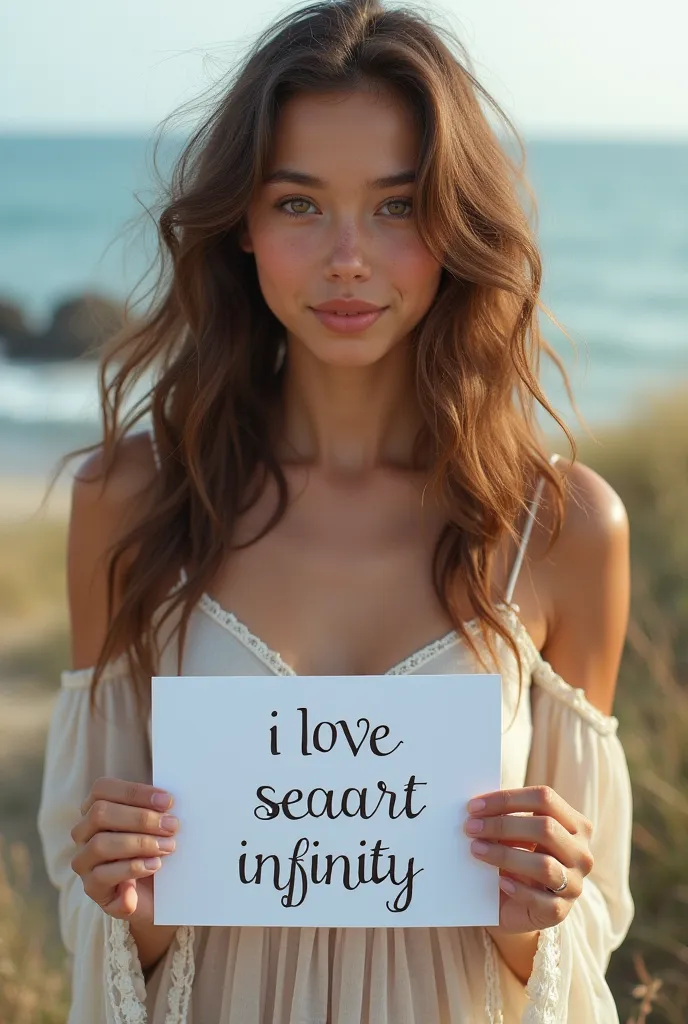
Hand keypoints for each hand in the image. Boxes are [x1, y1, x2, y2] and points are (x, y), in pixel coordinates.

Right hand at [71, 777, 177, 922]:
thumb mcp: (154, 824)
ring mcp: (84, 862)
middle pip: (100, 814)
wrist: (156, 892)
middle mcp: (83, 833)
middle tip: (172, 826)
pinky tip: (153, 866)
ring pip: (100, 844)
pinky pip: (103, 876)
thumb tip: (166, 801)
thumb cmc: (153, 847)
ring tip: (167, 847)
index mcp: (94, 808)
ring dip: (140, 843)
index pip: (102, 789)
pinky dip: (132, 869)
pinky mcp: (92, 888)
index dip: (134, 792)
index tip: (168, 801)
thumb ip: (154, 808)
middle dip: (141, 818)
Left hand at [464, 785, 593, 934]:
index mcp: (575, 824)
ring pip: (544, 865)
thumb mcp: (513, 835)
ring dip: (505, 855)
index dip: (507, 799)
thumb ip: (504, 818)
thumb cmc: (514, 859)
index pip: (545, 798)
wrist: (513, 906)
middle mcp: (581, 853)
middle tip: (471, 827)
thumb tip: (478, 808)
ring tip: (476, 850)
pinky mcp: (560, 911)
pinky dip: (518, 890)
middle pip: (546, 828)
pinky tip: (500, 882)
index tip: (474, 806)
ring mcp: (575, 884)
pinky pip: (541, 900)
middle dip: (502, 825)